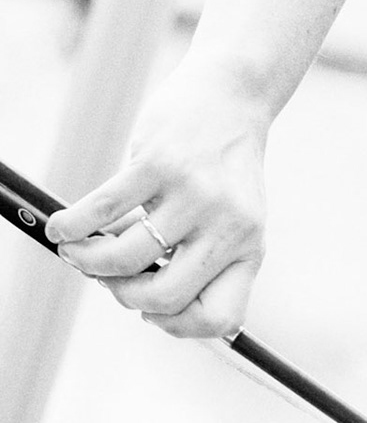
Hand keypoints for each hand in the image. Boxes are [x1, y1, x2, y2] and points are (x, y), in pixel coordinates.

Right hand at [46, 62, 271, 338]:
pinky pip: (101, 211)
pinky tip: (61, 228)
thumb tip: (138, 298)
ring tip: (77, 250)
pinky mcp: (160, 163)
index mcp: (249, 249)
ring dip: (87, 261)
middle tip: (107, 276)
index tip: (150, 309)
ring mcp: (195, 196)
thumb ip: (202, 256)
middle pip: (163, 297)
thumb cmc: (224, 166)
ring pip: (124, 258)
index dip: (176, 327)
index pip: (220, 317)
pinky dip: (71, 226)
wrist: (234, 96)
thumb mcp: (233, 218)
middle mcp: (228, 228)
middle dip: (122, 295)